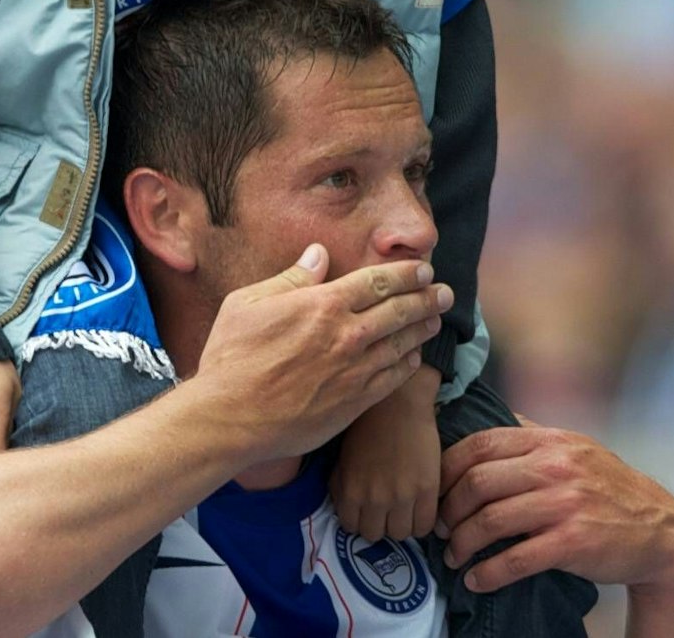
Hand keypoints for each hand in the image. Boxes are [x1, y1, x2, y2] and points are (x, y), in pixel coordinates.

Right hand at [194, 245, 449, 465]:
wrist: (230, 418)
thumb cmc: (231, 357)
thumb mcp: (248, 303)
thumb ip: (290, 278)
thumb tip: (318, 255)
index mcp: (322, 305)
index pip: (378, 282)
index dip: (406, 273)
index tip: (423, 269)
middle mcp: (346, 335)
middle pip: (399, 310)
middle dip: (427, 297)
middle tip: (444, 292)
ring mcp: (354, 372)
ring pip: (402, 344)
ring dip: (423, 328)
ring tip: (436, 319)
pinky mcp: (354, 403)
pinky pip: (392, 378)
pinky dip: (408, 364)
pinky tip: (414, 357)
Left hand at [332, 364, 441, 540]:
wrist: (398, 401)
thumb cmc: (367, 424)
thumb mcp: (343, 456)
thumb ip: (340, 485)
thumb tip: (344, 507)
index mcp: (350, 490)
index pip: (351, 528)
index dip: (359, 520)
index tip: (366, 511)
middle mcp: (374, 499)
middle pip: (375, 535)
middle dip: (379, 524)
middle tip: (385, 510)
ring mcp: (402, 496)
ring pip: (400, 535)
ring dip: (400, 524)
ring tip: (404, 509)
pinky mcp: (427, 490)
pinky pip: (424, 526)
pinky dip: (421, 522)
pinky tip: (419, 508)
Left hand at [437, 420, 673, 596]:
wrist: (661, 531)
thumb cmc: (608, 489)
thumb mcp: (575, 448)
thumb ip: (532, 435)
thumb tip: (485, 417)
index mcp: (550, 440)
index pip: (480, 445)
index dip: (446, 469)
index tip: (435, 492)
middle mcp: (556, 466)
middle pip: (478, 482)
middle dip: (448, 509)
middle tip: (439, 528)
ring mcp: (566, 504)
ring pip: (491, 520)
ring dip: (462, 543)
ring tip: (453, 556)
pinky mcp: (574, 542)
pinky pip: (516, 559)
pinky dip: (488, 573)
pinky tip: (476, 580)